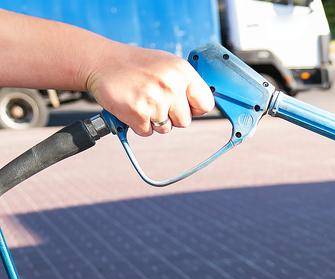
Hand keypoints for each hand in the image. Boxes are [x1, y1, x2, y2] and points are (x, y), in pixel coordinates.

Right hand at [83, 45, 213, 136]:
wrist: (100, 61)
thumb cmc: (136, 66)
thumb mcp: (167, 65)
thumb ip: (187, 84)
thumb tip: (205, 106)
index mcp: (182, 71)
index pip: (206, 104)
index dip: (195, 108)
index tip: (184, 105)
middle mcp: (171, 85)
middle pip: (186, 121)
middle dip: (171, 115)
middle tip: (154, 98)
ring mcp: (154, 100)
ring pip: (166, 129)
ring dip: (154, 120)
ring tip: (141, 99)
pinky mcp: (137, 113)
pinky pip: (147, 132)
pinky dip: (138, 123)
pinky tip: (131, 105)